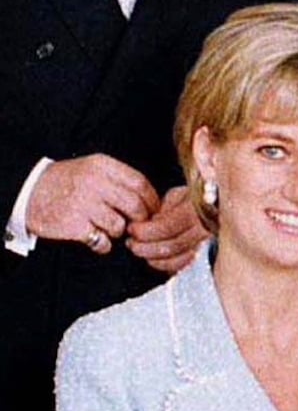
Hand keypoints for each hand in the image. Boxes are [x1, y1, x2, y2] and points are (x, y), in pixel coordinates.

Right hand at [27, 155, 159, 253]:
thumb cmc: (68, 183)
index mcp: (102, 165)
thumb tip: (155, 203)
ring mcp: (83, 203)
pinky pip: (103, 242)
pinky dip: (102, 245)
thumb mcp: (93, 170)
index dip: (153, 202)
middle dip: (140, 221)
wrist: (29, 192)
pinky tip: (94, 237)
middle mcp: (94, 181)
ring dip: (118, 232)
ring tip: (106, 228)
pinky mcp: (73, 224)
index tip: (153, 212)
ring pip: (120, 226)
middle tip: (135, 226)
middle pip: (136, 207)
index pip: (141, 184)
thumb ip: (121, 181)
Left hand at [126, 185, 207, 271]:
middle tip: (132, 243)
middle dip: (147, 246)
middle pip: (173, 245)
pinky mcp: (207, 255)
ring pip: (180, 259)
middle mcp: (206, 229)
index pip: (168, 226)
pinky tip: (155, 261)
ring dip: (155, 258)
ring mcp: (208, 244)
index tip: (132, 229)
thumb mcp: (178, 195)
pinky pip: (186, 266)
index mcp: (197, 210)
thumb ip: (164, 209)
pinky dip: (168, 266)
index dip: (146, 231)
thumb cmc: (197, 198)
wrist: (219, 205)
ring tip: (140, 251)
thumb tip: (150, 223)